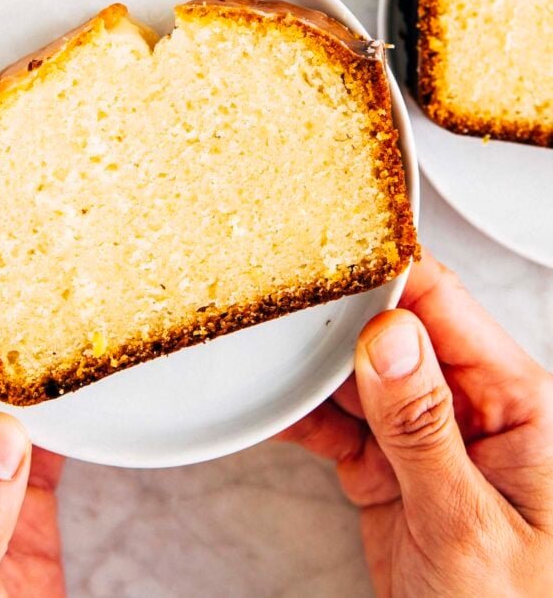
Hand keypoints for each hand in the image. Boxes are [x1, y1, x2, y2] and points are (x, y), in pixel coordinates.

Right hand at [280, 249, 552, 596]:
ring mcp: (429, 441)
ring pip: (361, 376)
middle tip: (280, 301)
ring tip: (264, 348)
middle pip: (396, 332)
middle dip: (339, 317)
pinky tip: (272, 407)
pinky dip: (304, 418)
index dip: (387, 274)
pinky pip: (341, 426)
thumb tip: (388, 336)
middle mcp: (474, 411)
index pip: (446, 307)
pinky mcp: (392, 473)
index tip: (331, 255)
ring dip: (312, 367)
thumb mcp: (468, 526)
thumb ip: (423, 428)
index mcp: (518, 403)